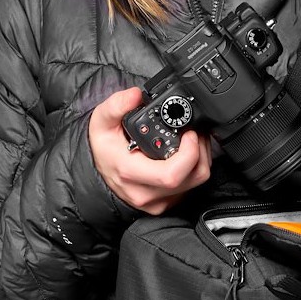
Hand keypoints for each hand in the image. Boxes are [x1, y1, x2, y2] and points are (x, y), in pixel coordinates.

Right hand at [89, 86, 212, 215]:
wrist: (99, 172)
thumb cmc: (103, 149)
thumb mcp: (101, 122)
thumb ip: (116, 105)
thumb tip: (135, 95)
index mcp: (131, 173)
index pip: (172, 174)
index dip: (190, 152)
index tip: (189, 133)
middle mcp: (145, 192)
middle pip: (192, 177)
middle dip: (200, 150)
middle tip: (193, 132)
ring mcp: (157, 202)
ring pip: (197, 182)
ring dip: (200, 158)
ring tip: (191, 141)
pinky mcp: (166, 204)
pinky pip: (192, 187)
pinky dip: (194, 168)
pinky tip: (184, 155)